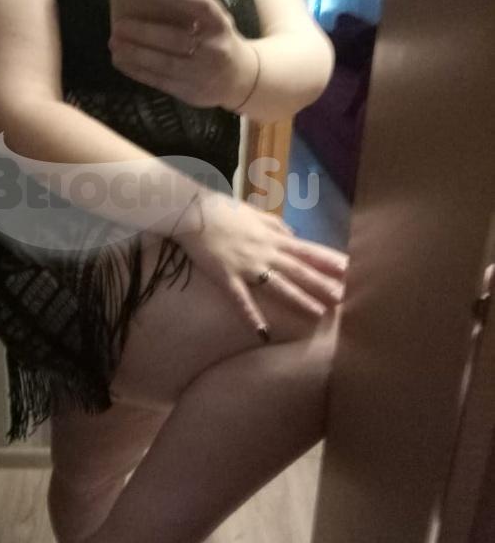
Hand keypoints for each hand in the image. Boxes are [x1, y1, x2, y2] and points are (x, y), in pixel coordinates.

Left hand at [108, 0, 257, 108]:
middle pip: (175, 39)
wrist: (240, 79)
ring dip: (135, 54)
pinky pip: (159, 81)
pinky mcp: (190, 92)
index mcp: (220, 25)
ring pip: (164, 64)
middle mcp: (214, 49)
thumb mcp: (215, 22)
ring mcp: (202, 74)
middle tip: (118, 25)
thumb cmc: (218, 41)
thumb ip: (192, 12)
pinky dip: (137, 71)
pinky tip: (121, 61)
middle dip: (144, 32)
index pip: (200, 6)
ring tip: (114, 44)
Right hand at [175, 191, 348, 340]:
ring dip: (299, 299)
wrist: (193, 211)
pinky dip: (252, 315)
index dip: (329, 260)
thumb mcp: (255, 213)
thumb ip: (276, 224)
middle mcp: (265, 252)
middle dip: (322, 284)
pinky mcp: (227, 276)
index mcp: (273, 237)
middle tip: (344, 298)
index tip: (350, 269)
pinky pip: (241, 299)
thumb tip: (294, 234)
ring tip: (318, 313)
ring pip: (278, 285)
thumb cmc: (223, 210)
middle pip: (299, 270)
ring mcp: (247, 265)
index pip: (307, 250)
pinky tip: (262, 332)